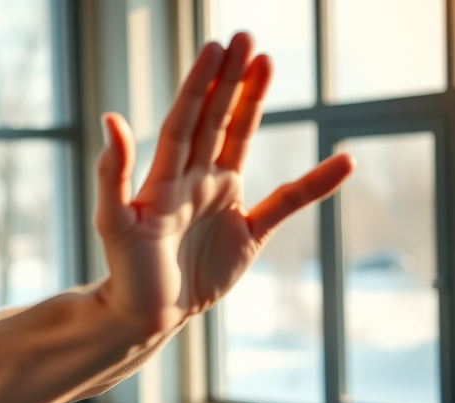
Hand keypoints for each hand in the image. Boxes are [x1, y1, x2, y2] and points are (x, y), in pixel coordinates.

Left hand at [94, 32, 353, 334]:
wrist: (146, 313)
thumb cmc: (126, 270)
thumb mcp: (114, 222)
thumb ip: (114, 174)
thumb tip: (111, 120)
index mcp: (165, 178)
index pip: (186, 120)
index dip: (201, 84)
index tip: (217, 47)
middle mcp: (195, 180)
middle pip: (215, 120)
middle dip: (229, 80)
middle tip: (245, 37)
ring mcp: (222, 202)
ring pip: (241, 143)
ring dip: (254, 105)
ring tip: (267, 63)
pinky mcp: (247, 233)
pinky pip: (288, 202)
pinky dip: (315, 185)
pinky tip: (343, 162)